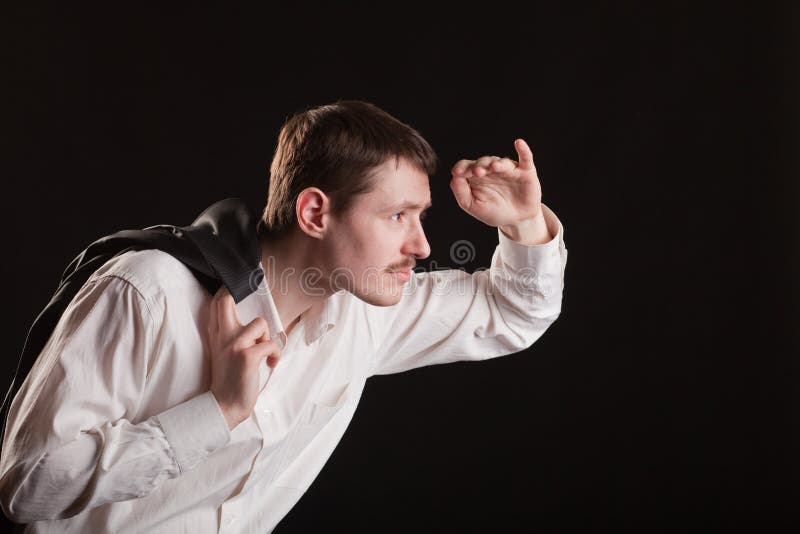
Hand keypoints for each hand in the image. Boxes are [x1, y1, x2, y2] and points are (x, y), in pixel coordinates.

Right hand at [207, 285, 280, 429]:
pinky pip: (272, 344)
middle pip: (225, 300)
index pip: (217, 302)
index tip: (241, 295)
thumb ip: (230, 333)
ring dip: (267, 338)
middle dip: (241, 298)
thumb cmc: (230, 378)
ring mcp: (234, 345)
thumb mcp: (223, 352)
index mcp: (216, 334)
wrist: (225, 406)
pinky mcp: (247, 356)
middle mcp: (222, 336)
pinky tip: (270, 365)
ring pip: (261, 323)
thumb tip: (254, 321)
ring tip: (263, 352)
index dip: (229, 291)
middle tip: (251, 309)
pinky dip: (276, 355)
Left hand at [450, 138, 542, 227]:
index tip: (457, 172)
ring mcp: (508, 169)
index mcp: (477, 177)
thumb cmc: (494, 212)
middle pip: (483, 161)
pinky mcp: (525, 171)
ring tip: (493, 167)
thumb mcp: (473, 206)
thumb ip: (461, 193)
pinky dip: (523, 150)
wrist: (517, 220)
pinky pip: (525, 158)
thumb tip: (453, 177)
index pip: (466, 166)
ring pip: (501, 161)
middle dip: (479, 165)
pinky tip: (519, 143)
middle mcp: (492, 170)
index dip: (461, 167)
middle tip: (477, 172)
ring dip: (497, 163)